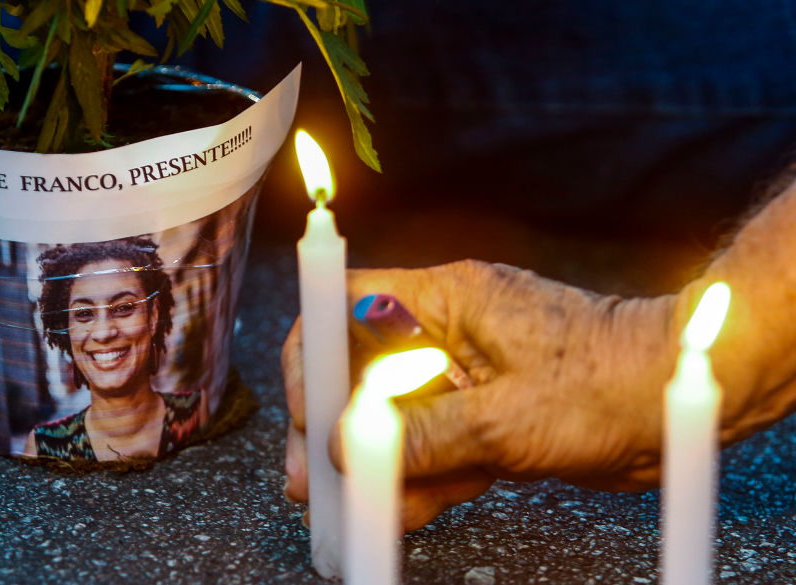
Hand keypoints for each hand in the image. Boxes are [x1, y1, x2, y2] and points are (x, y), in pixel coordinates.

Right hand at [282, 260, 676, 530]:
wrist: (678, 403)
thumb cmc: (611, 380)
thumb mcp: (506, 417)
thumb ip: (422, 436)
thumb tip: (348, 449)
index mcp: (444, 299)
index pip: (345, 306)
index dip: (314, 357)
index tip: (307, 411)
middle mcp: (445, 332)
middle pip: (361, 373)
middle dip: (334, 427)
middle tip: (313, 479)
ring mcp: (464, 376)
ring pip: (395, 419)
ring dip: (374, 465)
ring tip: (353, 512)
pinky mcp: (484, 415)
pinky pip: (434, 448)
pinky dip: (418, 481)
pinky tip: (401, 513)